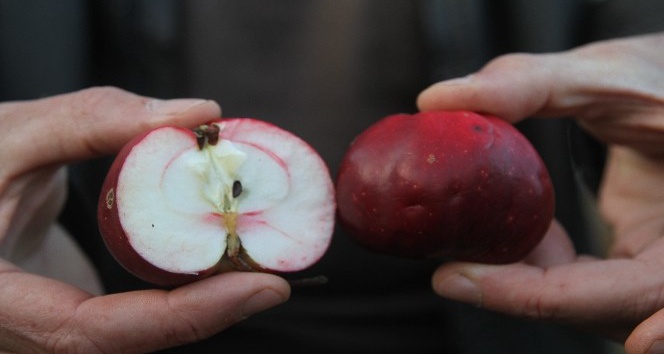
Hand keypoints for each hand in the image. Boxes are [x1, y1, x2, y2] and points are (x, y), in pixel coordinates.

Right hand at [0, 87, 289, 352]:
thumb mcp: (5, 136)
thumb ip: (93, 120)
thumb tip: (197, 112)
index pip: (96, 332)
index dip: (187, 318)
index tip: (264, 288)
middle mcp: (26, 333)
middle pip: (134, 340)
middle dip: (215, 309)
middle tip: (280, 267)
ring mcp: (50, 329)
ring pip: (141, 331)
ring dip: (207, 298)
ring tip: (262, 256)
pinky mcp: (72, 312)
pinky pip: (136, 312)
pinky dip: (183, 286)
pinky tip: (217, 251)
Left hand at [418, 33, 663, 352]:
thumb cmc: (663, 79)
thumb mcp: (607, 74)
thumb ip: (529, 84)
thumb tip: (436, 99)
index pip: (621, 293)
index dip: (529, 294)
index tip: (453, 278)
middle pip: (602, 314)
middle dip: (518, 297)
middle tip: (450, 271)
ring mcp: (663, 268)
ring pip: (592, 307)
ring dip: (527, 284)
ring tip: (471, 248)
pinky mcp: (641, 262)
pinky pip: (589, 285)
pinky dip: (543, 267)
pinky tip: (513, 233)